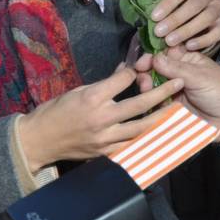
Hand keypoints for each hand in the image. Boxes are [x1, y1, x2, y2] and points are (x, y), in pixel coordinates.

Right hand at [16, 66, 183, 171]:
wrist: (39, 140)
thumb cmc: (55, 111)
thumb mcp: (78, 90)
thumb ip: (105, 84)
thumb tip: (126, 70)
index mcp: (93, 98)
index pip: (124, 80)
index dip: (136, 71)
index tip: (146, 66)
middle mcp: (102, 118)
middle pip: (140, 104)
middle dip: (162, 92)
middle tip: (180, 82)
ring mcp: (105, 138)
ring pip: (142, 128)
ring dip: (163, 117)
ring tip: (180, 109)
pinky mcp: (106, 153)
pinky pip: (132, 146)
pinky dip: (148, 139)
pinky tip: (162, 133)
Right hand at [137, 48, 219, 146]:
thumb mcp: (201, 77)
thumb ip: (177, 68)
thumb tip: (155, 58)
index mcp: (187, 60)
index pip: (165, 53)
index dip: (152, 55)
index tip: (143, 60)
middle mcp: (176, 74)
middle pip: (154, 68)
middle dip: (146, 69)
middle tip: (141, 74)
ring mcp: (171, 90)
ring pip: (152, 84)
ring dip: (145, 83)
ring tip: (145, 86)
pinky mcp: (167, 107)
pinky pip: (154, 101)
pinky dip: (148, 99)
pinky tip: (147, 99)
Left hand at [151, 0, 219, 51]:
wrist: (194, 13)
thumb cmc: (175, 2)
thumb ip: (159, 2)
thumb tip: (145, 10)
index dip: (169, 2)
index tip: (154, 17)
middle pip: (197, 3)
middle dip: (176, 19)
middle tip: (159, 32)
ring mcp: (218, 6)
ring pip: (208, 17)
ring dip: (187, 30)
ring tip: (170, 41)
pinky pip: (218, 32)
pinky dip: (203, 40)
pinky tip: (188, 46)